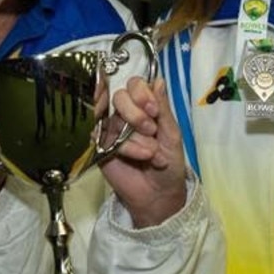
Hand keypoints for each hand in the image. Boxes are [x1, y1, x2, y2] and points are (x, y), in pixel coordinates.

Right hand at [100, 77, 187, 227]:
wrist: (159, 193)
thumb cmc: (169, 163)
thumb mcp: (172, 134)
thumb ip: (163, 108)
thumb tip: (158, 80)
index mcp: (144, 106)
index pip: (134, 84)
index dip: (141, 93)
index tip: (153, 109)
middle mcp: (125, 114)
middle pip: (119, 97)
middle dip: (137, 114)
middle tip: (151, 130)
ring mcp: (111, 130)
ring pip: (113, 118)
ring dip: (135, 136)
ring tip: (150, 153)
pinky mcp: (101, 147)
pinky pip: (106, 138)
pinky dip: (125, 147)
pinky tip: (137, 156)